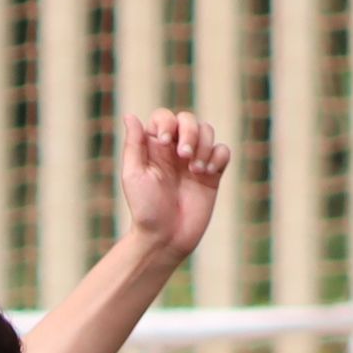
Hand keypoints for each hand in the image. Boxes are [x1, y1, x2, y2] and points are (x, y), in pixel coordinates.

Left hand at [116, 109, 229, 261]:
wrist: (166, 237)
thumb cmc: (145, 209)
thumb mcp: (133, 175)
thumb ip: (134, 144)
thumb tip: (130, 115)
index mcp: (154, 147)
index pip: (164, 117)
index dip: (168, 123)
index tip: (165, 141)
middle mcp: (174, 150)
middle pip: (189, 119)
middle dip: (190, 132)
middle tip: (184, 156)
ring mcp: (194, 160)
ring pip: (208, 131)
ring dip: (204, 145)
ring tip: (196, 170)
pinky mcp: (212, 174)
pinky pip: (223, 151)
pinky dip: (217, 157)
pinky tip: (206, 174)